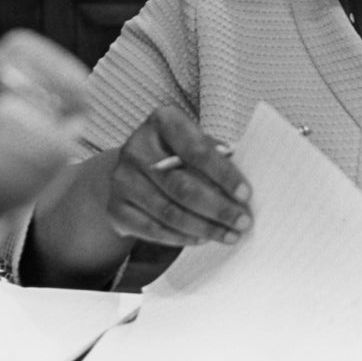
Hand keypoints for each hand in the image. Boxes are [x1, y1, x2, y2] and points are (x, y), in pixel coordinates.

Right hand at [106, 105, 251, 246]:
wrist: (136, 169)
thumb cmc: (179, 153)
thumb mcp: (197, 143)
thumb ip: (218, 158)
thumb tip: (242, 192)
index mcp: (162, 121)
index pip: (196, 150)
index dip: (223, 174)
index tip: (246, 195)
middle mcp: (136, 147)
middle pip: (182, 186)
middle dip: (218, 208)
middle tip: (243, 222)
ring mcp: (122, 178)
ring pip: (169, 212)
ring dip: (204, 228)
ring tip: (230, 235)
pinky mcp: (116, 208)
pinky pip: (153, 230)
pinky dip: (182, 237)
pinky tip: (203, 239)